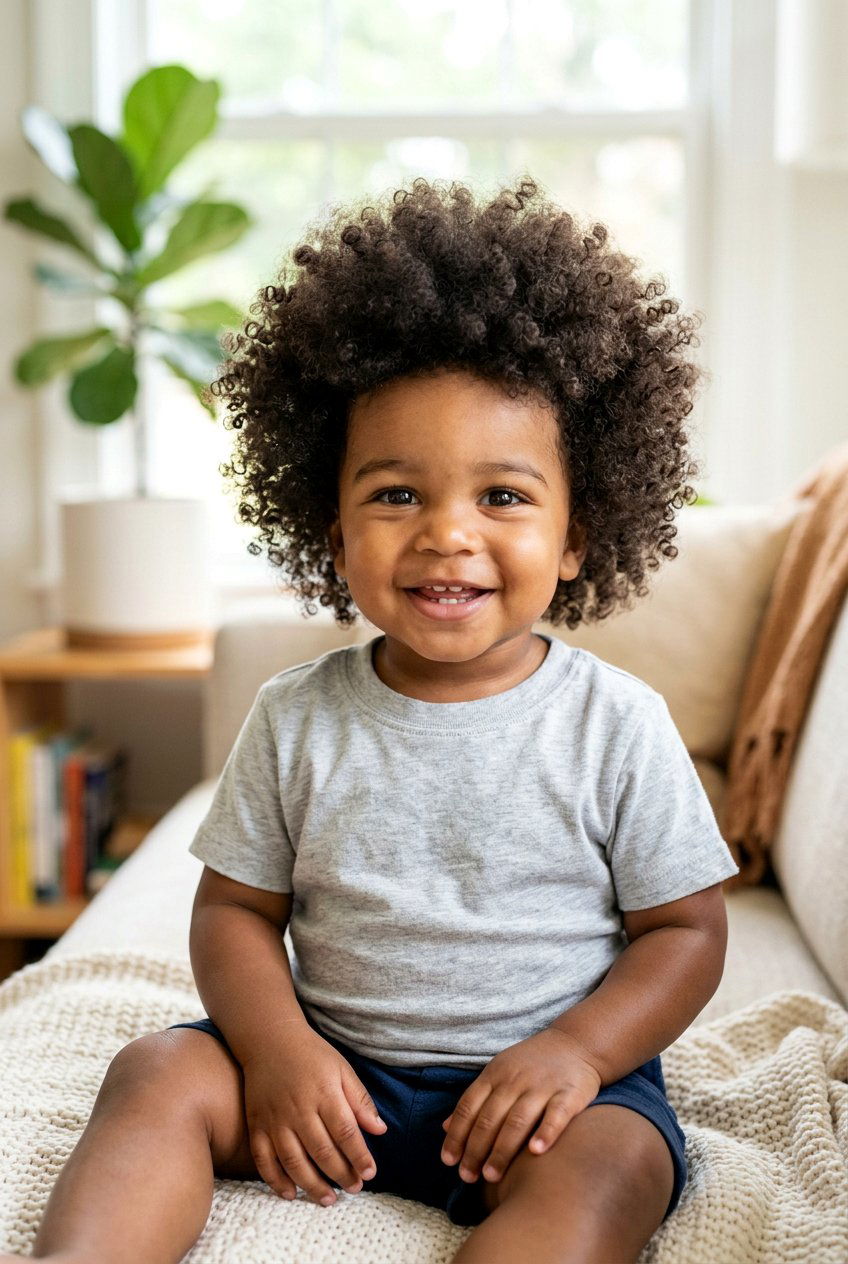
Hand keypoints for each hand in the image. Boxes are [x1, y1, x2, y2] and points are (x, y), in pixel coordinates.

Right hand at [241, 1025, 386, 1205]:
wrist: (269, 1040)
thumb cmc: (311, 1055)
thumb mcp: (341, 1069)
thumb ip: (360, 1100)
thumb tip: (380, 1130)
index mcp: (324, 1093)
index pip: (345, 1131)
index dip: (359, 1155)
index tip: (371, 1173)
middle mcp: (298, 1109)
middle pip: (322, 1151)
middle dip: (341, 1174)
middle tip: (355, 1188)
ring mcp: (275, 1119)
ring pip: (293, 1161)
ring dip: (312, 1185)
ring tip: (329, 1200)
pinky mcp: (256, 1125)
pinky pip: (263, 1159)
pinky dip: (275, 1180)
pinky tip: (290, 1193)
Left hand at [440, 1028, 602, 1183]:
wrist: (576, 1042)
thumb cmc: (531, 1064)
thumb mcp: (498, 1073)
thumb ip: (475, 1099)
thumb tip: (445, 1127)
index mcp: (495, 1074)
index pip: (469, 1106)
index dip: (457, 1135)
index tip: (448, 1162)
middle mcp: (516, 1080)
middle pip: (490, 1117)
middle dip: (475, 1149)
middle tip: (467, 1177)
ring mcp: (543, 1086)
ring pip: (517, 1119)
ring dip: (502, 1149)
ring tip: (491, 1175)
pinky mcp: (570, 1093)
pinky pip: (556, 1115)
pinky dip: (545, 1133)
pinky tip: (535, 1152)